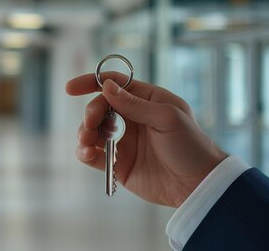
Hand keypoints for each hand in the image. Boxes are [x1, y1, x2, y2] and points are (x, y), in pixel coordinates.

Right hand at [66, 73, 226, 207]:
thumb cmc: (191, 146)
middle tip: (90, 125)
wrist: (198, 185)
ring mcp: (125, 141)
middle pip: (100, 107)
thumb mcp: (167, 118)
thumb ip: (135, 103)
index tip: (70, 89)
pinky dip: (85, 152)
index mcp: (146, 100)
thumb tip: (106, 86)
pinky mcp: (119, 163)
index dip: (91, 83)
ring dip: (84, 133)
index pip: (114, 84)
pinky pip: (94, 154)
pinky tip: (86, 153)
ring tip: (87, 142)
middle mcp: (133, 118)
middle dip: (91, 113)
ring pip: (93, 130)